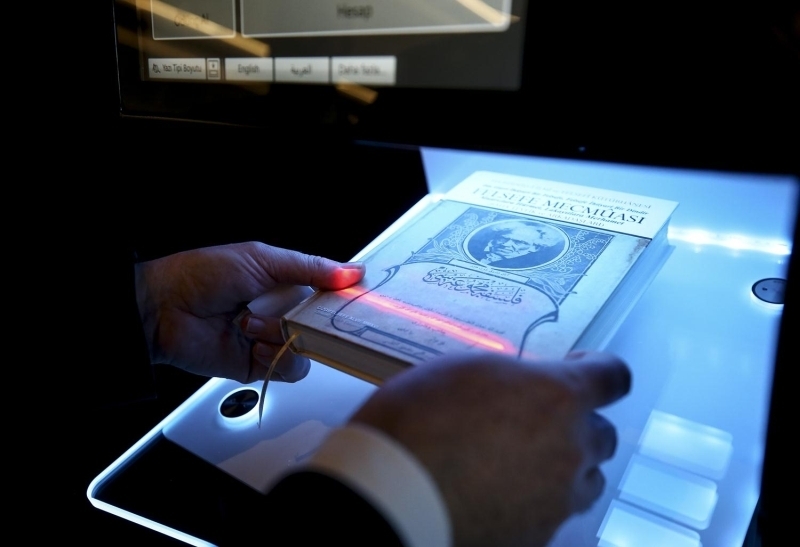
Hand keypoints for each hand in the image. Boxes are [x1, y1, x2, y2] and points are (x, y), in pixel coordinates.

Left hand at [135, 241, 364, 382]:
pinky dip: (276, 359)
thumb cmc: (202, 275)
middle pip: (323, 326)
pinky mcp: (257, 365)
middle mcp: (281, 311)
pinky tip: (255, 346)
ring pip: (308, 350)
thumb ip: (309, 268)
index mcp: (284, 282)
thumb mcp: (261, 259)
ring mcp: (269, 339)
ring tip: (253, 325)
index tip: (351, 300)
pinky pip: (287, 369)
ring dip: (284, 338)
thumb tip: (352, 271)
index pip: (327, 293)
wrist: (161, 310)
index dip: (340, 298)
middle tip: (293, 314)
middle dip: (311, 322)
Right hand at [350, 350, 630, 546]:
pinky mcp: (536, 536)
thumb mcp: (463, 371)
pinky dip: (534, 501)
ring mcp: (556, 499)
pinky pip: (552, 514)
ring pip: (585, 481)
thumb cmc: (416, 427)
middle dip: (576, 424)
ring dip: (564, 467)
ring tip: (519, 461)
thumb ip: (511, 378)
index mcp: (557, 397)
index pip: (612, 377)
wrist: (392, 494)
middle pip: (602, 434)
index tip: (587, 368)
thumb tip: (521, 387)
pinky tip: (497, 491)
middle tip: (538, 418)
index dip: (600, 370)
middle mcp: (570, 449)